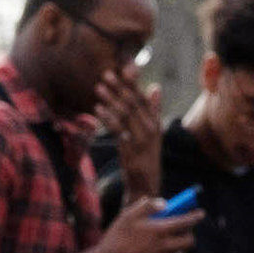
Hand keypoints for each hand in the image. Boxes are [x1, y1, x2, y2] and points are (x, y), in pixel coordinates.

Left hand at [95, 69, 165, 197]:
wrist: (147, 184)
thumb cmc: (147, 156)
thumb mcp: (154, 134)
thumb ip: (153, 110)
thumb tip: (156, 88)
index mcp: (155, 122)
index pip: (144, 98)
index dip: (135, 83)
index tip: (125, 68)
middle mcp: (151, 129)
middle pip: (134, 103)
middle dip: (120, 87)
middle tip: (106, 74)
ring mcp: (141, 139)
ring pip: (125, 114)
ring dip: (111, 99)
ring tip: (98, 87)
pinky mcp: (130, 149)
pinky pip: (118, 130)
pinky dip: (108, 117)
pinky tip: (97, 109)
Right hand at [95, 194, 199, 252]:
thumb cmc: (117, 237)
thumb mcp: (129, 215)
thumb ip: (148, 206)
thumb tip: (165, 203)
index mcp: (159, 230)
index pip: (185, 222)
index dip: (195, 216)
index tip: (200, 213)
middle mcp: (164, 247)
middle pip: (189, 242)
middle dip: (190, 234)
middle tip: (185, 229)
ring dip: (181, 246)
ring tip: (173, 240)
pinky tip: (162, 252)